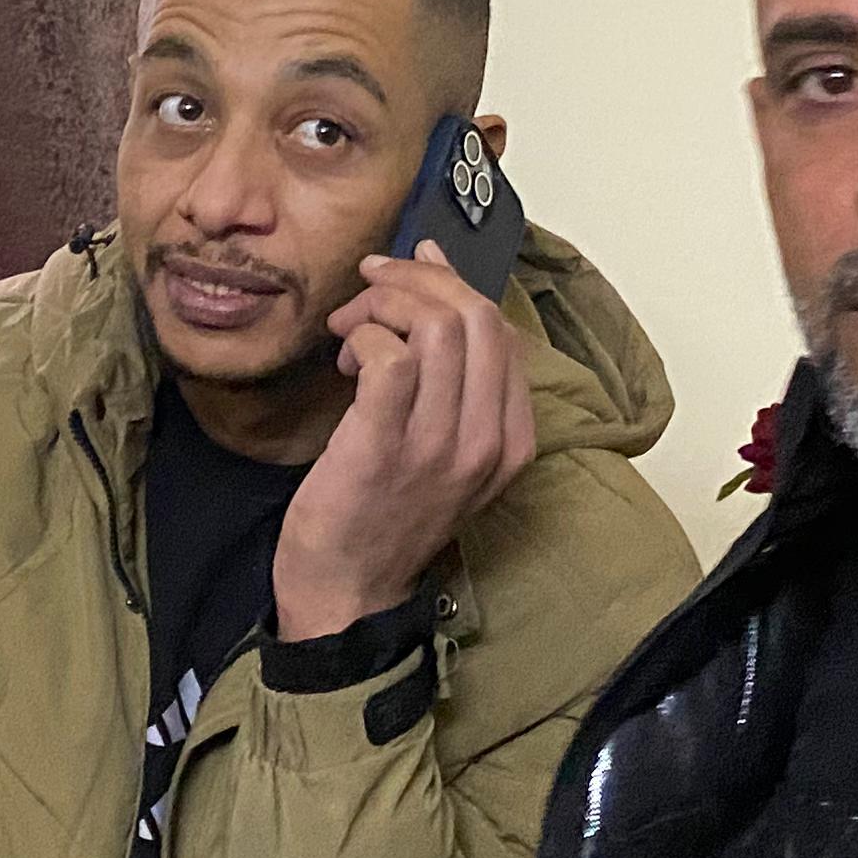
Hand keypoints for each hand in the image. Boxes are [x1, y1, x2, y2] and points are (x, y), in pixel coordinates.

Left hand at [273, 245, 536, 639]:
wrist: (348, 591)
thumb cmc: (387, 510)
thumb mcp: (445, 444)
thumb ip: (452, 368)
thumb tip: (435, 267)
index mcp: (511, 440)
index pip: (503, 330)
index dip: (454, 284)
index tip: (410, 270)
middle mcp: (485, 441)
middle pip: (478, 317)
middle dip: (417, 282)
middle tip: (370, 288)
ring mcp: (438, 447)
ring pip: (436, 327)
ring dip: (383, 307)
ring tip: (352, 332)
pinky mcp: (384, 448)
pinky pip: (389, 357)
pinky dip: (364, 337)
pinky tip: (346, 357)